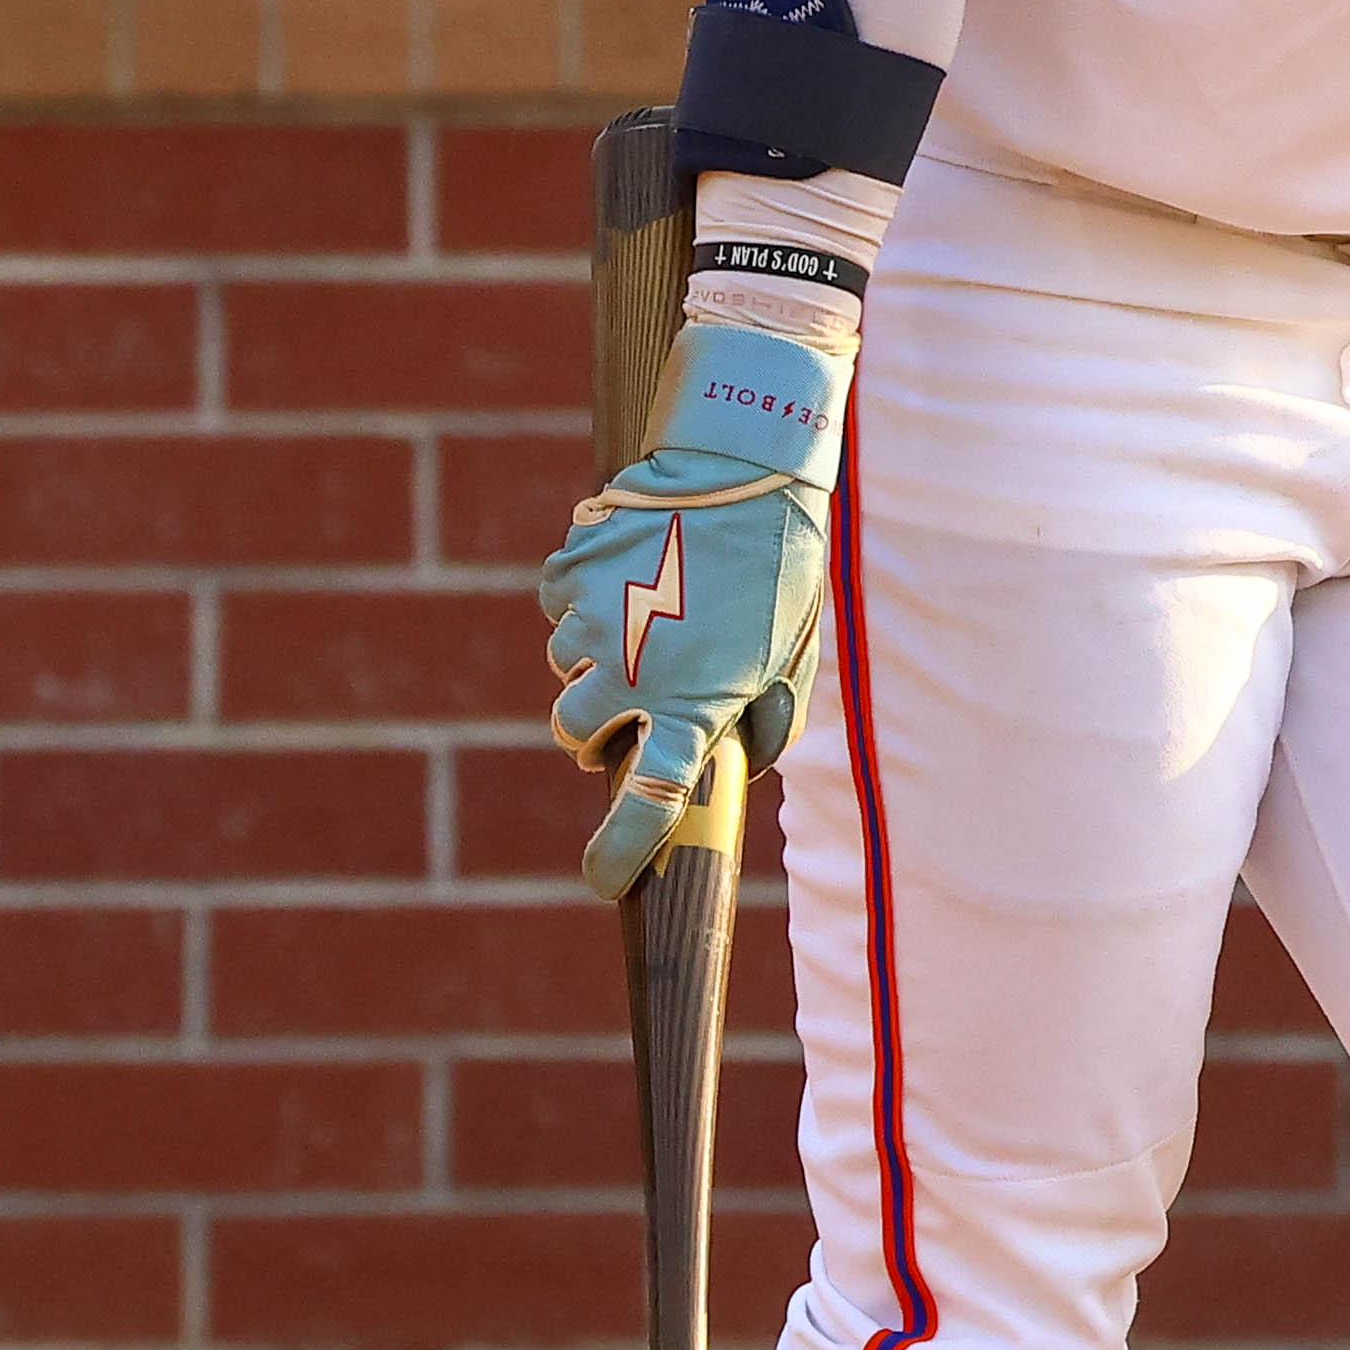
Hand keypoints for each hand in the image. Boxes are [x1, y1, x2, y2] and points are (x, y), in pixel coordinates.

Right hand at [539, 322, 846, 899]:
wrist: (748, 468)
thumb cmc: (781, 571)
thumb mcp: (791, 659)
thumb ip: (765, 725)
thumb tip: (738, 765)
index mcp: (692, 704)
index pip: (646, 804)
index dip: (619, 853)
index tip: (602, 881)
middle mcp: (631, 672)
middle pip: (574, 734)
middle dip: (592, 729)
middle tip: (630, 701)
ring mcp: (591, 621)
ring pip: (564, 666)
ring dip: (595, 656)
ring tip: (651, 612)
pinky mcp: (568, 572)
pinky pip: (558, 604)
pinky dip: (584, 599)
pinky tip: (632, 571)